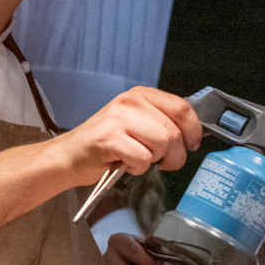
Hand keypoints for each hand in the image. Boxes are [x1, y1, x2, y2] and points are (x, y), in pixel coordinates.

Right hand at [55, 87, 201, 185]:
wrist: (71, 155)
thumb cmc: (106, 144)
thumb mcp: (137, 124)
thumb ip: (163, 123)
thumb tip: (194, 135)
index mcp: (141, 95)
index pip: (182, 108)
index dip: (194, 131)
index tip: (192, 145)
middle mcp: (130, 102)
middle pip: (174, 131)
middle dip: (174, 155)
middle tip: (161, 161)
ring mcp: (119, 118)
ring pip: (162, 143)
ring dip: (155, 161)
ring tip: (140, 160)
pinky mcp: (109, 138)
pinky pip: (142, 158)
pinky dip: (138, 168)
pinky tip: (125, 163)